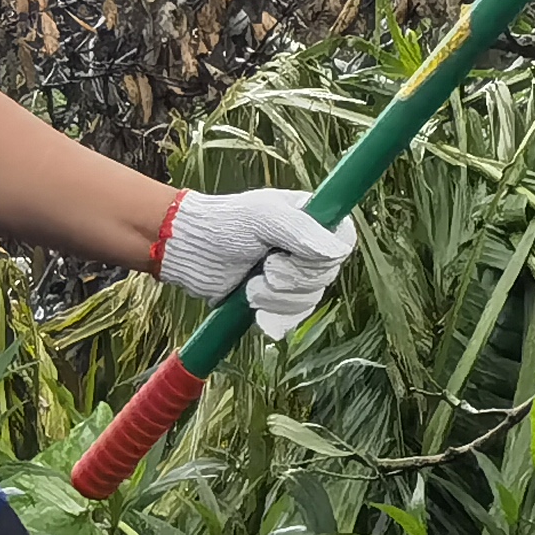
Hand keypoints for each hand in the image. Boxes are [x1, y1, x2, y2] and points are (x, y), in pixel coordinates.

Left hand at [158, 188, 357, 337]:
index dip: (326, 257)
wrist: (190, 252)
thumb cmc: (224, 224)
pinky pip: (292, 317)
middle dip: (293, 279)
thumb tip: (337, 252)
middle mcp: (306, 247)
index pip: (344, 242)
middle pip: (326, 276)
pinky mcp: (275, 299)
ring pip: (309, 300)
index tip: (296, 255)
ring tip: (251, 285)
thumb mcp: (264, 217)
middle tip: (265, 267)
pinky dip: (274, 317)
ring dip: (278, 299)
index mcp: (310, 219)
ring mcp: (292, 274)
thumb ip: (301, 230)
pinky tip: (256, 311)